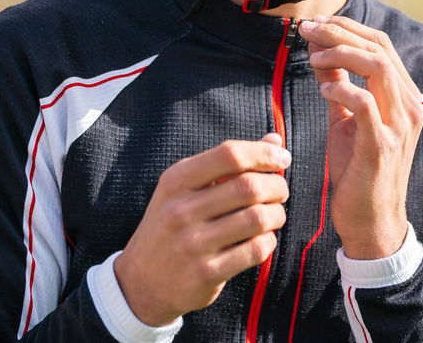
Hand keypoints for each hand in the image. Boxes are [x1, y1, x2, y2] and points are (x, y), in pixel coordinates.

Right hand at [113, 134, 290, 325]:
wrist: (140, 281)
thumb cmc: (170, 226)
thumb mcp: (185, 188)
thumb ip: (228, 163)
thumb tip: (274, 140)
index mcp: (176, 180)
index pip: (229, 154)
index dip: (264, 153)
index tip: (282, 159)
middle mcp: (181, 209)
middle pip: (249, 186)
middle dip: (277, 186)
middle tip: (280, 192)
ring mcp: (192, 244)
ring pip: (258, 218)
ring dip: (277, 214)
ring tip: (274, 215)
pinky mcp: (205, 274)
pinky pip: (255, 250)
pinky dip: (268, 241)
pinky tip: (262, 239)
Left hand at [300, 15, 422, 259]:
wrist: (371, 223)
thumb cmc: (357, 171)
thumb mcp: (344, 120)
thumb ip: (337, 84)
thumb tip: (319, 49)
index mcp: (403, 96)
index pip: (381, 44)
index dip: (347, 28)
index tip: (315, 24)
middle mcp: (409, 106)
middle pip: (379, 48)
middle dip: (339, 32)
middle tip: (306, 30)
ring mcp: (399, 125)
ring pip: (377, 67)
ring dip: (341, 54)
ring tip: (314, 58)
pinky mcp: (383, 145)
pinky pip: (364, 104)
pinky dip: (341, 90)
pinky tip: (322, 91)